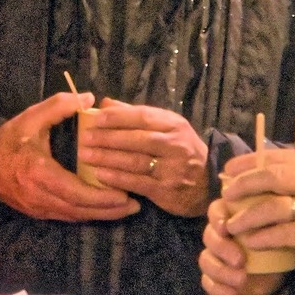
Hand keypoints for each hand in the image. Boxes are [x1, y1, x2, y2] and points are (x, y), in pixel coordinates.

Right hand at [0, 93, 139, 221]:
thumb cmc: (9, 140)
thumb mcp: (30, 117)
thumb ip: (58, 106)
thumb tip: (87, 98)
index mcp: (38, 172)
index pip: (74, 191)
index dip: (100, 196)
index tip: (123, 193)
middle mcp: (40, 196)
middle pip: (80, 209)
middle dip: (109, 209)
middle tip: (134, 204)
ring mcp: (40, 208)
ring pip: (76, 216)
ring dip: (102, 214)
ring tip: (127, 208)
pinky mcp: (40, 212)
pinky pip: (69, 216)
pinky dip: (88, 213)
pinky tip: (105, 208)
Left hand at [78, 99, 208, 215]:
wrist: (208, 183)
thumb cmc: (181, 150)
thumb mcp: (167, 127)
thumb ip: (136, 115)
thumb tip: (106, 103)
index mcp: (174, 125)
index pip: (143, 117)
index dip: (117, 117)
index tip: (95, 118)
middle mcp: (175, 145)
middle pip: (137, 139)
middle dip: (108, 138)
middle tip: (85, 138)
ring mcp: (172, 169)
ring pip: (135, 161)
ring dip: (108, 158)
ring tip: (86, 156)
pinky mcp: (166, 190)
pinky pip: (137, 183)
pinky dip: (117, 179)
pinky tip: (100, 175)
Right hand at [199, 196, 285, 294]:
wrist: (279, 272)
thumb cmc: (279, 243)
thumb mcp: (282, 229)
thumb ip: (278, 220)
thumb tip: (282, 213)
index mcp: (231, 217)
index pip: (215, 211)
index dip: (216, 218)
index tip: (226, 227)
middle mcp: (219, 235)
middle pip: (209, 236)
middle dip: (221, 248)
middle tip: (240, 260)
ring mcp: (215, 257)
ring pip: (205, 259)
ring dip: (220, 270)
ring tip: (241, 280)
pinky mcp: (216, 278)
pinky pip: (207, 281)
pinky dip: (217, 288)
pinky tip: (232, 294)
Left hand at [219, 148, 294, 264]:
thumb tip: (264, 170)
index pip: (277, 157)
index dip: (249, 161)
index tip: (229, 168)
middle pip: (272, 177)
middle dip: (244, 184)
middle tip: (226, 193)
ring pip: (274, 207)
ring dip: (248, 216)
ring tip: (233, 223)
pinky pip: (287, 233)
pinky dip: (266, 237)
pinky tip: (253, 241)